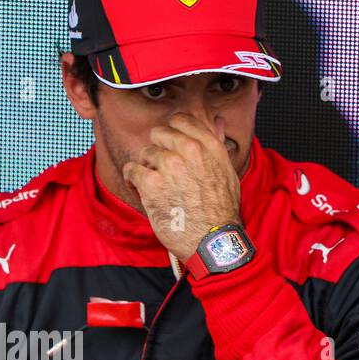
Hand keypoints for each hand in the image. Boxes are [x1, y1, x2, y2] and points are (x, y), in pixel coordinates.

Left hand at [121, 113, 243, 262]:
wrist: (211, 239)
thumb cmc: (221, 211)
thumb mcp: (227, 172)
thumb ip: (216, 145)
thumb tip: (215, 122)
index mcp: (208, 145)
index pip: (181, 120)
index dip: (171, 131)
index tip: (167, 143)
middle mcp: (189, 149)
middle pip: (158, 134)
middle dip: (157, 150)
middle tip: (160, 168)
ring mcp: (169, 164)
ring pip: (145, 154)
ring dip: (146, 168)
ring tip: (154, 185)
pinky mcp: (151, 182)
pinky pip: (131, 170)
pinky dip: (131, 180)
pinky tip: (138, 189)